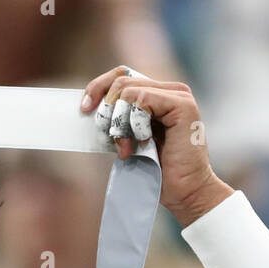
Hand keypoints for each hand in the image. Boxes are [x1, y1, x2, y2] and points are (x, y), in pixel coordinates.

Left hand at [80, 66, 233, 225]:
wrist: (184, 192)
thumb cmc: (156, 171)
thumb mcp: (128, 139)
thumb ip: (118, 120)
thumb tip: (88, 107)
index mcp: (158, 94)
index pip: (122, 75)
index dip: (98, 87)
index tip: (84, 109)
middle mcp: (171, 90)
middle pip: (122, 79)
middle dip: (106, 110)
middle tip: (108, 137)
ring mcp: (179, 95)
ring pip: (128, 90)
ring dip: (119, 122)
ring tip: (126, 148)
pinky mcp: (183, 105)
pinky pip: (142, 100)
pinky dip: (134, 123)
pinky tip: (142, 143)